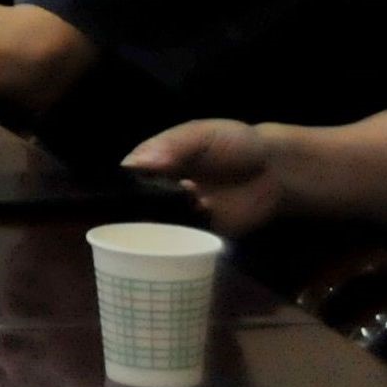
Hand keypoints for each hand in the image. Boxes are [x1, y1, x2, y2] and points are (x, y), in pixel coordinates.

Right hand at [127, 120, 289, 235]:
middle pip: (134, 207)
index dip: (117, 191)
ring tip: (148, 240)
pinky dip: (174, 248)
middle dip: (130, 218)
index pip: (125, 179)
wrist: (276, 171)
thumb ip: (173, 145)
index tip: (110, 203)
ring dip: (151, 235)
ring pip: (154, 228)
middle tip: (130, 226)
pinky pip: (180, 244)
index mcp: (153, 161)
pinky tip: (167, 251)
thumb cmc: (235, 143)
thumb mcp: (202, 135)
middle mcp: (159, 190)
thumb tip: (139, 164)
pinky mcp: (198, 234)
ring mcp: (178, 214)